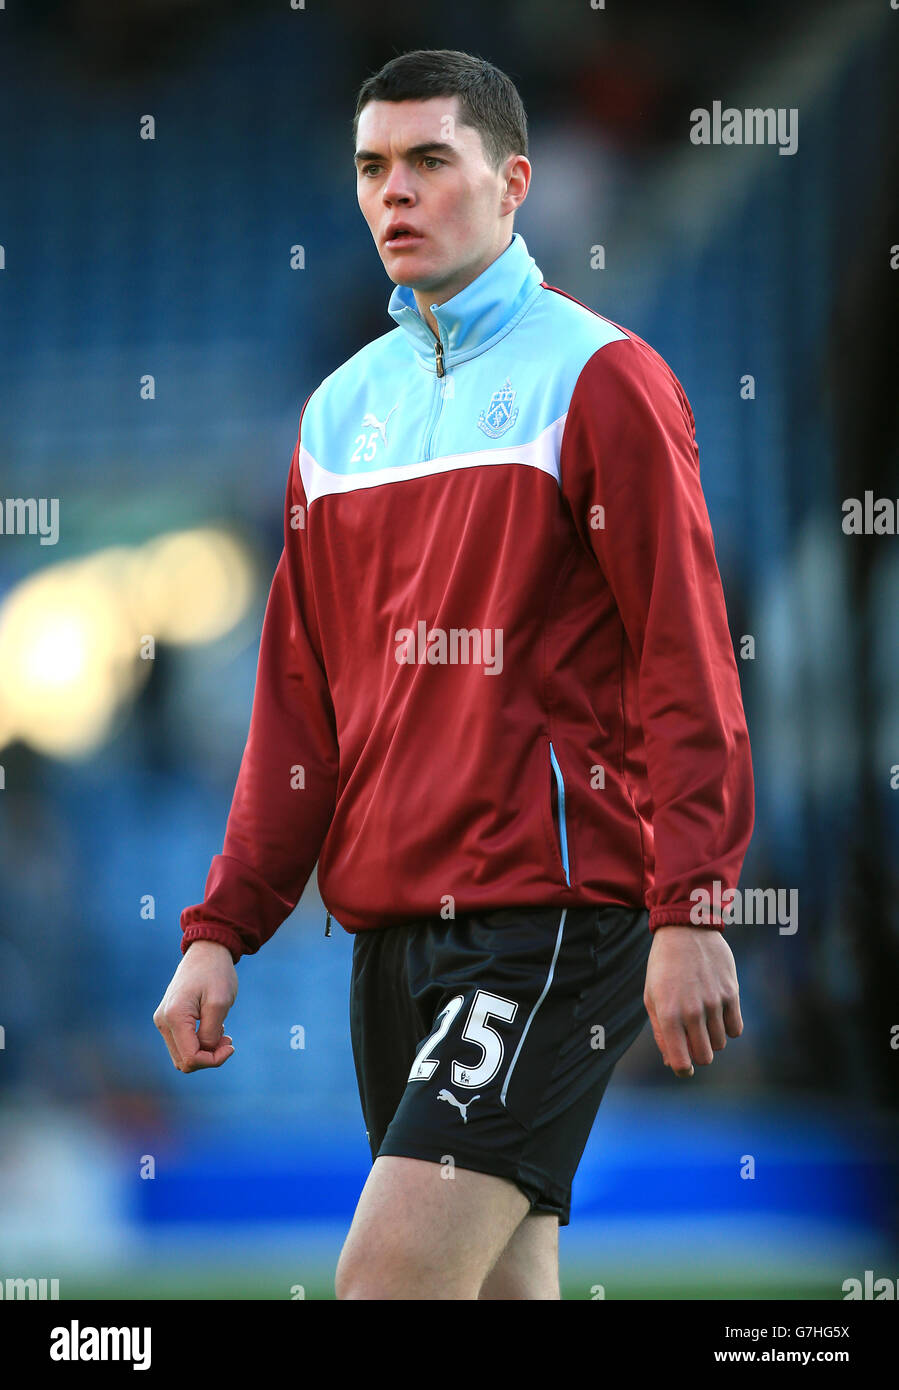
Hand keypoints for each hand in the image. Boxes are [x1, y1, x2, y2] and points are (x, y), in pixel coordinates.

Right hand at [153, 940, 237, 1072]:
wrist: (207, 950)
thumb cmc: (216, 973)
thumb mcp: (220, 1003)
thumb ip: (211, 1033)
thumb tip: (204, 1052)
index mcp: (174, 1016)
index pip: (190, 1058)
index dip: (213, 1060)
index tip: (231, 1045)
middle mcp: (162, 1021)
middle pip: (183, 1062)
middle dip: (208, 1057)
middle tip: (228, 1040)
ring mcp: (163, 1020)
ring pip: (182, 1055)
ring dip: (204, 1052)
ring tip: (222, 1033)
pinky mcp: (168, 1018)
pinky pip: (182, 1043)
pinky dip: (198, 1044)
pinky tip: (213, 1028)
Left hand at [644, 925, 741, 1077]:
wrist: (685, 929)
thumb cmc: (663, 966)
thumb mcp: (652, 997)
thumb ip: (661, 1032)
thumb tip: (671, 1061)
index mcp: (668, 1014)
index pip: (681, 1061)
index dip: (682, 1069)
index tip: (683, 1067)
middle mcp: (692, 1011)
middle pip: (704, 1057)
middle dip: (697, 1055)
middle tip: (692, 1040)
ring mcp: (714, 1002)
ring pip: (720, 1044)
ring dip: (711, 1038)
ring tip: (702, 1018)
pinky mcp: (732, 993)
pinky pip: (735, 1029)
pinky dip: (727, 1027)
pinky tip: (717, 1013)